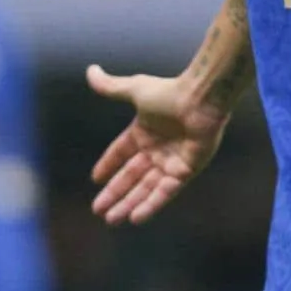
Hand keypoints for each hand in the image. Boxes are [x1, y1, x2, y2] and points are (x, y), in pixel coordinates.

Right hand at [87, 64, 229, 223]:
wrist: (200, 99)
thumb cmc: (169, 92)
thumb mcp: (134, 90)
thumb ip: (111, 86)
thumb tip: (90, 71)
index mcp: (143, 131)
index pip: (121, 152)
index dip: (108, 164)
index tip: (96, 180)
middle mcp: (157, 149)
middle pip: (131, 176)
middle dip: (115, 193)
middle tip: (98, 210)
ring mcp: (171, 162)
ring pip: (146, 188)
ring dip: (129, 204)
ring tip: (112, 219)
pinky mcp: (186, 172)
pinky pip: (165, 192)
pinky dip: (151, 205)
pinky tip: (135, 218)